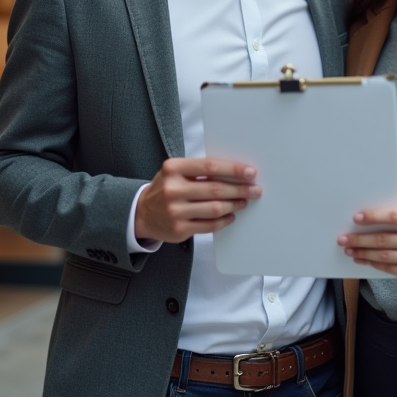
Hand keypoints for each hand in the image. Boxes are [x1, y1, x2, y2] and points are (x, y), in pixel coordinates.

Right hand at [135, 158, 260, 242]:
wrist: (142, 213)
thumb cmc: (165, 188)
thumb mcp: (175, 172)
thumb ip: (199, 170)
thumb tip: (234, 172)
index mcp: (173, 169)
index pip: (209, 166)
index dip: (233, 170)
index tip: (250, 172)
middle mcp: (173, 189)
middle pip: (215, 189)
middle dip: (240, 189)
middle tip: (255, 189)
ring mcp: (175, 211)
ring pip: (215, 208)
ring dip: (234, 205)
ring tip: (243, 201)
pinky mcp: (179, 229)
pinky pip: (210, 225)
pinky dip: (224, 220)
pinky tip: (231, 215)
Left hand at [338, 208, 396, 293]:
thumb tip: (371, 222)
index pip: (395, 216)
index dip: (374, 216)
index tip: (356, 217)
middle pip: (384, 238)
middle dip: (360, 238)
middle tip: (344, 238)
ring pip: (384, 255)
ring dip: (363, 252)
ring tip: (349, 249)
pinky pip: (389, 269)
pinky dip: (372, 263)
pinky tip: (363, 260)